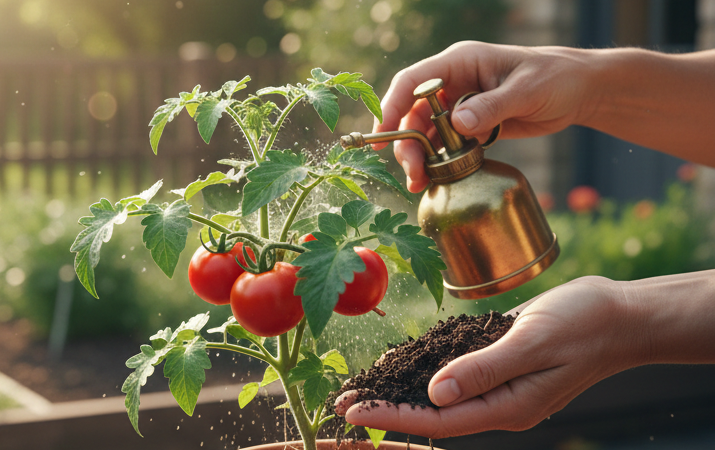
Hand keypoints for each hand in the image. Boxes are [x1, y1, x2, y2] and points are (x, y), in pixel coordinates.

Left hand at [334, 276, 646, 438]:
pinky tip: (398, 363)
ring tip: (359, 387)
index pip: (437, 420)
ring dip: (399, 390)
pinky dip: (423, 369)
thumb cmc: (583, 324)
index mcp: (507, 406)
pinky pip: (454, 373)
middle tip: (341, 402)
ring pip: (439, 394)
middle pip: (431, 413)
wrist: (621, 315)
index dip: (392, 416)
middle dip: (386, 407)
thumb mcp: (532, 342)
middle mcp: (499, 403)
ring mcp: (500, 386)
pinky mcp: (499, 365)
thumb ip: (484, 369)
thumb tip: (436, 394)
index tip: (354, 411)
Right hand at [375, 42, 597, 191]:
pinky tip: (437, 180)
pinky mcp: (470, 124)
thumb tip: (457, 124)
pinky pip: (445, 144)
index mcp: (460, 62)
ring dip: (420, 157)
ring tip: (420, 183)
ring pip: (426, 132)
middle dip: (407, 143)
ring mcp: (460, 104)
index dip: (392, 106)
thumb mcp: (526, 90)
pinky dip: (439, 162)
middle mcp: (453, 82)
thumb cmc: (556, 77)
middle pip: (413, 112)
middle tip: (412, 172)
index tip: (382, 135)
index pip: (413, 81)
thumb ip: (491, 106)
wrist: (580, 90)